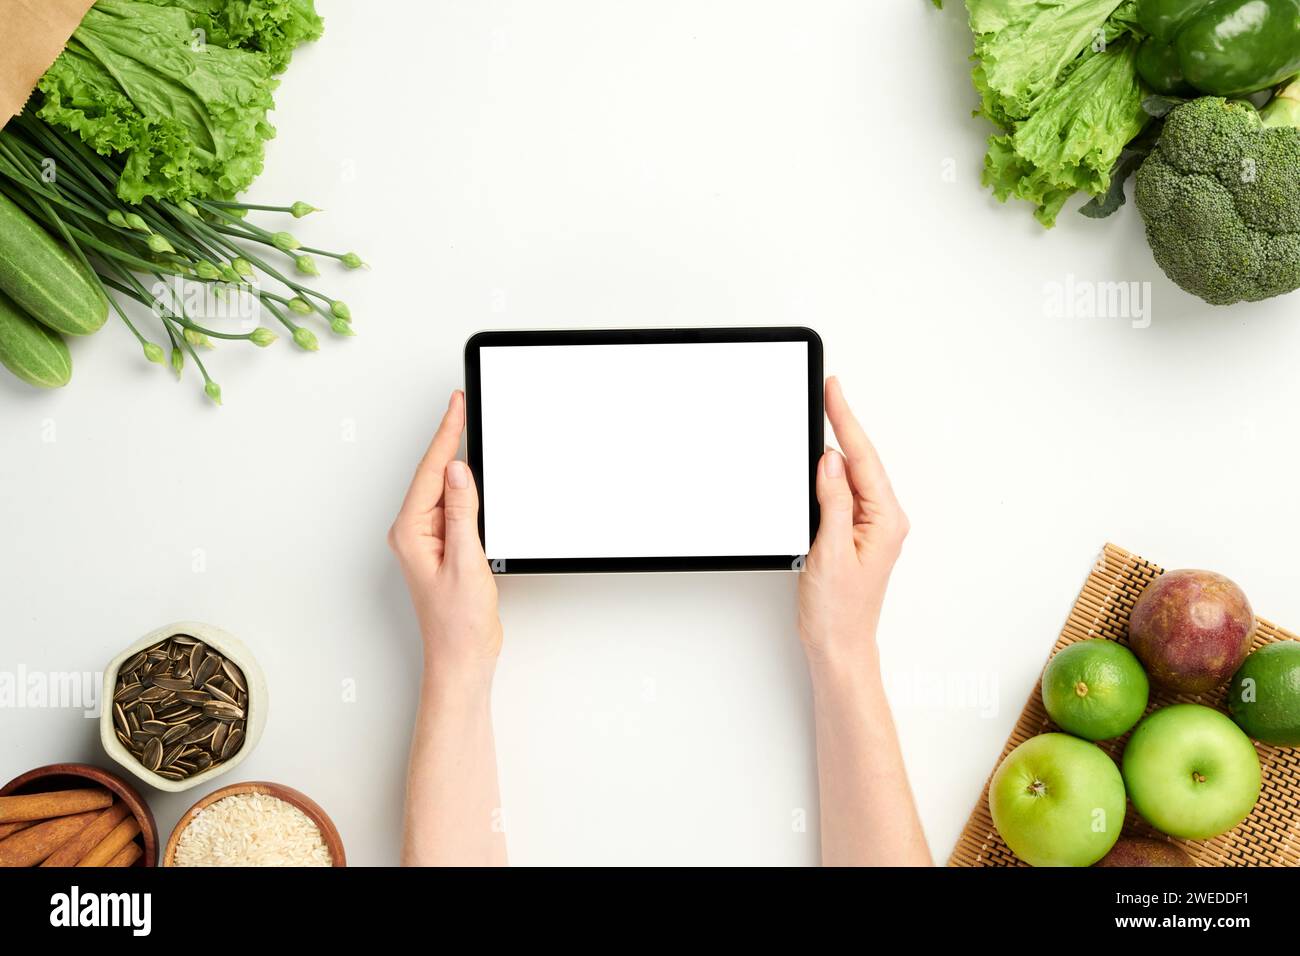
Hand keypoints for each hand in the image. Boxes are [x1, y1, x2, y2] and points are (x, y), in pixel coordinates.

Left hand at [388, 390, 501, 684]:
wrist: (462, 656)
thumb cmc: (458, 623)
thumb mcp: (466, 562)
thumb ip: (462, 513)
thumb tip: (459, 471)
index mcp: (412, 532)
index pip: (432, 471)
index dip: (446, 433)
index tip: (456, 404)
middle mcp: (414, 532)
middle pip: (434, 473)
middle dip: (450, 437)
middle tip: (462, 403)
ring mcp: (428, 539)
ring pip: (444, 488)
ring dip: (459, 460)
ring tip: (469, 426)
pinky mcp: (444, 546)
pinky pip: (454, 506)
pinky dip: (467, 487)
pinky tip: (477, 475)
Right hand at [798, 377, 908, 670]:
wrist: (839, 646)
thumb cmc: (838, 611)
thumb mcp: (830, 552)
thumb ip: (833, 503)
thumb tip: (832, 462)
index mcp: (885, 520)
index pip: (862, 458)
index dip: (846, 420)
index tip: (833, 390)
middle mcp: (883, 519)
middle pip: (861, 459)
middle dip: (842, 423)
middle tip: (826, 390)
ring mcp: (870, 526)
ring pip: (852, 474)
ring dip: (836, 446)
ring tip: (823, 413)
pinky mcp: (854, 534)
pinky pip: (843, 493)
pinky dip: (829, 473)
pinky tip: (819, 461)